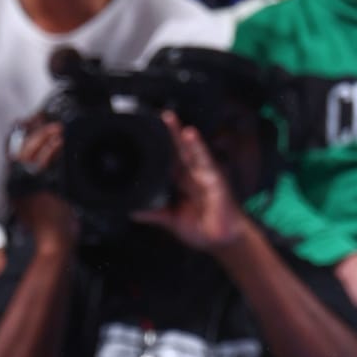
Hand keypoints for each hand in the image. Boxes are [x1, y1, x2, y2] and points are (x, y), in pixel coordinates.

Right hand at [9, 118, 75, 255]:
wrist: (54, 241)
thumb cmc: (53, 225)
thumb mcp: (46, 200)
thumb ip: (47, 182)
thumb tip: (58, 162)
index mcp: (16, 186)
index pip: (15, 155)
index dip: (24, 137)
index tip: (33, 124)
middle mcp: (16, 184)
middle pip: (20, 150)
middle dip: (35, 133)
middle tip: (51, 125)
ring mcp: (24, 185)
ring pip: (29, 152)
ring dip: (45, 137)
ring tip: (58, 129)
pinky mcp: (35, 187)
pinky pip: (42, 162)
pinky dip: (51, 149)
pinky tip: (60, 142)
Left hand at [136, 114, 243, 252]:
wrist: (223, 240)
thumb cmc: (204, 228)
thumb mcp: (172, 221)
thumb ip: (155, 214)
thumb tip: (133, 211)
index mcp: (181, 184)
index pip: (166, 161)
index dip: (158, 148)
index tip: (145, 134)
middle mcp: (192, 176)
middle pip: (176, 151)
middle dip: (167, 133)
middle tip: (156, 116)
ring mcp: (203, 176)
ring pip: (189, 151)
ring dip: (179, 134)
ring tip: (169, 119)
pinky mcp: (214, 179)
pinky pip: (205, 160)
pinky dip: (198, 147)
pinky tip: (191, 136)